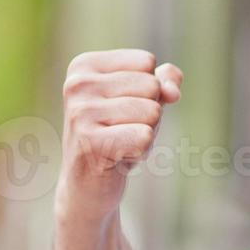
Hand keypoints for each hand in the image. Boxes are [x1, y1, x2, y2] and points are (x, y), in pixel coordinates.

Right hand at [58, 48, 181, 215]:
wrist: (89, 186)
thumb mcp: (145, 100)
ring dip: (146, 134)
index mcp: (84, 66)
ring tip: (120, 145)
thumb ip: (165, 81)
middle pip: (152, 86)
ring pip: (152, 112)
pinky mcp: (90, 142)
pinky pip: (145, 137)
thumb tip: (172, 91)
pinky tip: (118, 159)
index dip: (149, 91)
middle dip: (149, 114)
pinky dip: (141, 152)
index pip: (147, 62)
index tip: (122, 110)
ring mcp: (80, 113)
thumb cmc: (118, 136)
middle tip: (122, 131)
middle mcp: (77, 85)